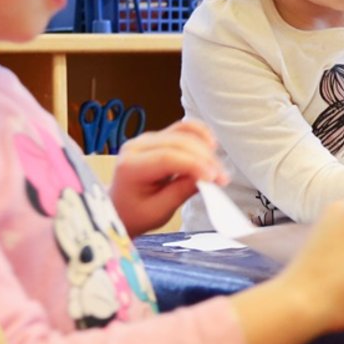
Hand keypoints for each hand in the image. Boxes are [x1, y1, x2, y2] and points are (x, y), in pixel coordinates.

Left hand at [109, 119, 227, 234]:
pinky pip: (182, 129)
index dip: (194, 164)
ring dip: (204, 146)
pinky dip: (199, 134)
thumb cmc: (136, 213)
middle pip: (177, 142)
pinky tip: (212, 146)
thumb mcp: (158, 211)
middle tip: (222, 177)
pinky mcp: (158, 137)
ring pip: (182, 132)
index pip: (166, 157)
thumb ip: (181, 192)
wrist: (121, 208)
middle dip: (204, 158)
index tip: (215, 177)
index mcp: (130, 167)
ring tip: (218, 166)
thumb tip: (207, 178)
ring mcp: (147, 139)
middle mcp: (136, 146)